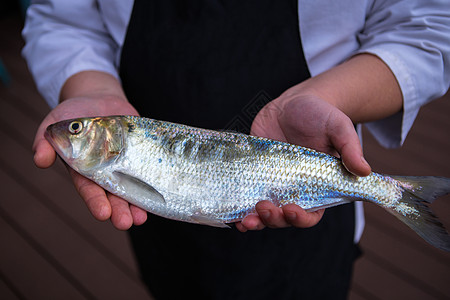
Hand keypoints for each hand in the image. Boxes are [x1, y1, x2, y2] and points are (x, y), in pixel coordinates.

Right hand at [33, 96, 147, 229]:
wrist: (98, 98)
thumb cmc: (72, 115)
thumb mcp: (54, 125)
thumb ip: (45, 143)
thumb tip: (39, 161)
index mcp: (85, 171)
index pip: (90, 190)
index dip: (96, 202)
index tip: (103, 214)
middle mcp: (107, 172)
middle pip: (114, 195)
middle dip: (119, 210)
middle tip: (126, 223)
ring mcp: (126, 164)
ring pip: (133, 188)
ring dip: (138, 204)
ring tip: (141, 218)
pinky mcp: (142, 153)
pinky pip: (150, 169)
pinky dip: (155, 181)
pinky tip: (160, 193)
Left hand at [235, 92, 370, 231]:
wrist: (295, 103)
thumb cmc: (321, 116)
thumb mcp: (339, 127)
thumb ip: (350, 148)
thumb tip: (364, 171)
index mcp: (315, 186)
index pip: (311, 213)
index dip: (301, 218)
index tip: (291, 209)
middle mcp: (292, 190)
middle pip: (282, 217)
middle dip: (273, 219)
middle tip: (264, 208)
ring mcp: (270, 183)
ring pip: (261, 212)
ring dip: (253, 220)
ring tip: (245, 220)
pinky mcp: (252, 174)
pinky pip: (244, 195)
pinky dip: (237, 208)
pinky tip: (230, 212)